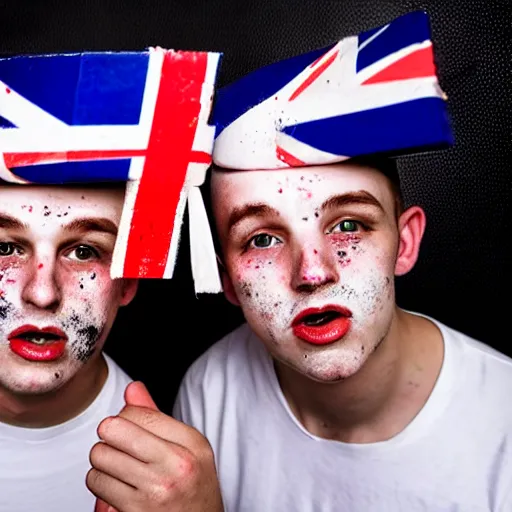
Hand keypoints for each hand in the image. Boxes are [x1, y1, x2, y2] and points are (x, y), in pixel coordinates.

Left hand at [87, 381, 222, 511]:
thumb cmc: (193, 487)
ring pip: (100, 457)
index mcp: (190, 443)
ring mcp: (153, 491)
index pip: (137, 412)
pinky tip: (118, 486)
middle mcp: (174, 465)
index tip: (131, 429)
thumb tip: (132, 388)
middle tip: (120, 445)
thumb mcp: (188, 447)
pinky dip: (101, 484)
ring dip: (104, 462)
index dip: (126, 418)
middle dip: (111, 435)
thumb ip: (157, 417)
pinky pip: (97, 485)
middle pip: (113, 429)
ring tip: (121, 467)